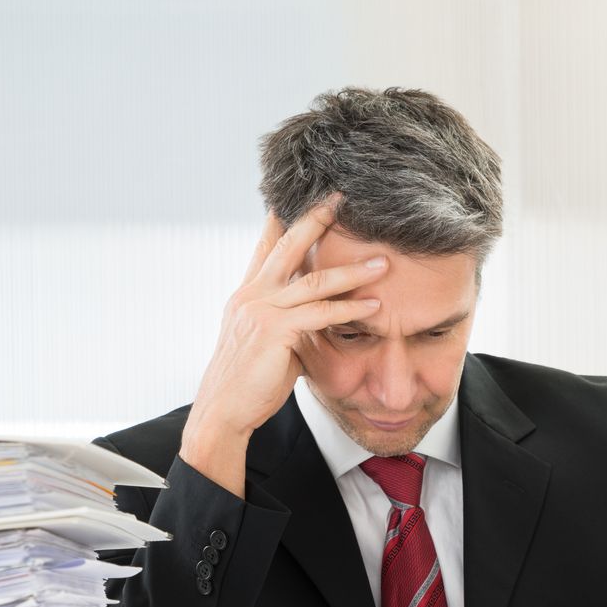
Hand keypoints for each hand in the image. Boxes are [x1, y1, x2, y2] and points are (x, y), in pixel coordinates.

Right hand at [180, 197, 386, 494]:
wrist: (224, 410)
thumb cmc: (248, 381)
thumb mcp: (263, 340)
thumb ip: (285, 318)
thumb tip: (312, 312)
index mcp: (248, 293)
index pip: (267, 245)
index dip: (285, 218)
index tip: (307, 195)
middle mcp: (252, 294)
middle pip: (288, 245)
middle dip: (317, 218)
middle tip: (342, 198)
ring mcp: (262, 311)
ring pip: (314, 281)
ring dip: (353, 272)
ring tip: (383, 264)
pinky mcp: (275, 333)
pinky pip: (320, 315)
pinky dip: (350, 311)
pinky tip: (375, 307)